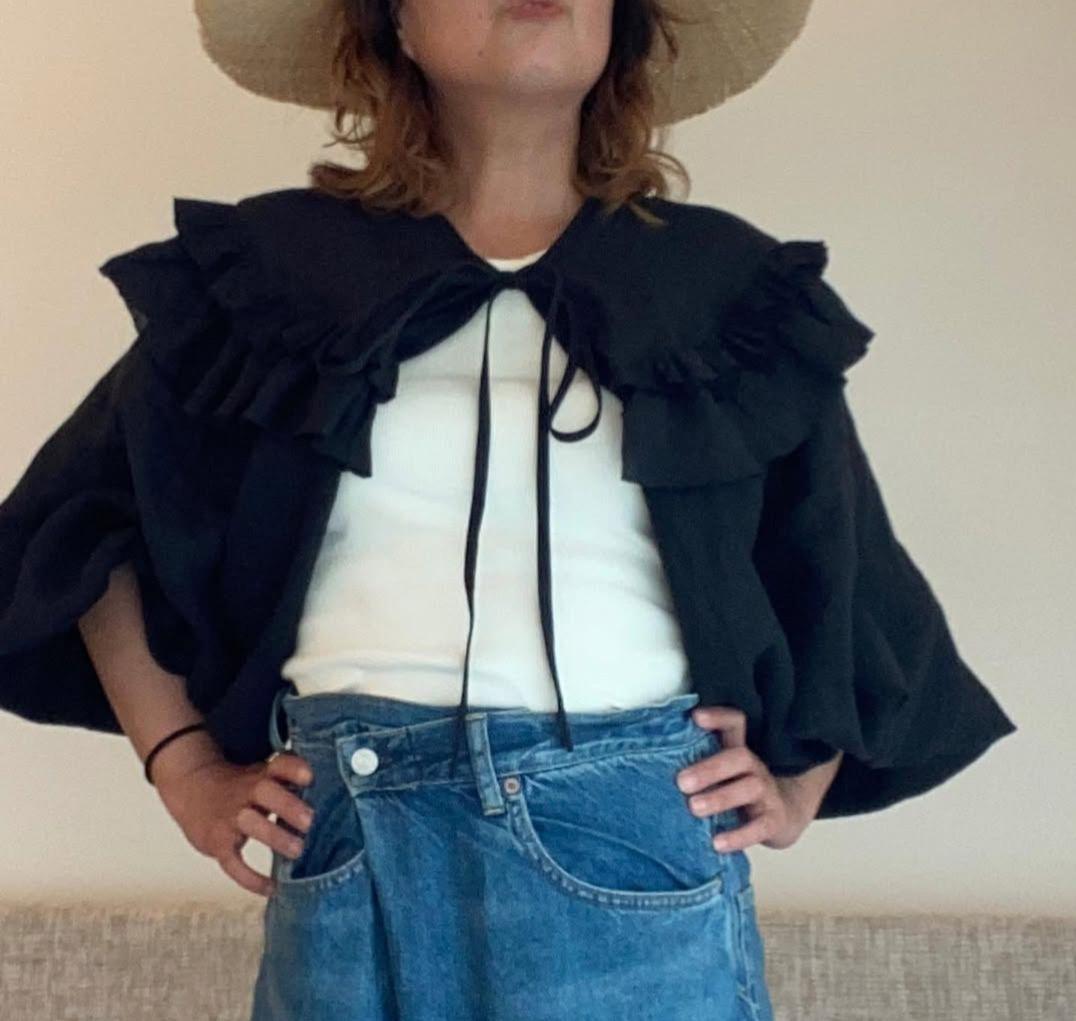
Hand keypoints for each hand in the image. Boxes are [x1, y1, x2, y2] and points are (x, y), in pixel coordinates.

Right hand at [154, 751, 316, 896]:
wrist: (192, 790)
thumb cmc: (242, 786)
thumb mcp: (262, 774)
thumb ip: (290, 781)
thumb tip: (332, 790)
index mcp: (261, 774)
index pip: (278, 764)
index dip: (293, 769)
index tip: (309, 777)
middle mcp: (245, 791)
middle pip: (265, 791)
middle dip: (288, 805)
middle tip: (310, 821)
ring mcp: (230, 816)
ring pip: (250, 823)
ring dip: (274, 836)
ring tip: (298, 850)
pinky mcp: (217, 842)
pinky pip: (232, 862)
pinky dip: (250, 878)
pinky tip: (272, 888)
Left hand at [675, 706, 812, 852]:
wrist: (783, 818)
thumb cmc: (738, 792)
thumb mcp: (723, 774)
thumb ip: (697, 767)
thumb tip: (650, 767)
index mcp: (738, 752)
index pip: (735, 724)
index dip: (718, 717)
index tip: (695, 717)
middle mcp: (755, 768)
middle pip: (739, 757)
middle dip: (710, 768)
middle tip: (681, 782)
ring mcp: (768, 794)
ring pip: (751, 788)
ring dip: (721, 797)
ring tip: (694, 808)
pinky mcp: (774, 821)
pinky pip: (761, 826)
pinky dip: (739, 836)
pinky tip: (717, 843)